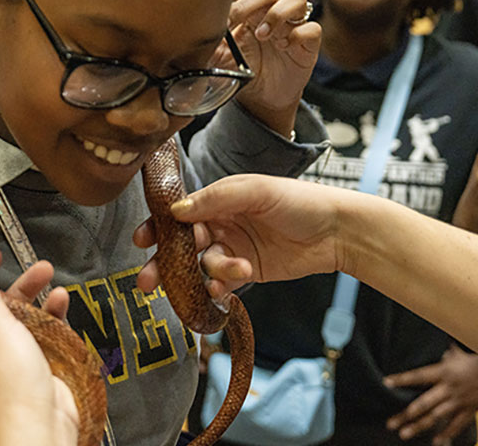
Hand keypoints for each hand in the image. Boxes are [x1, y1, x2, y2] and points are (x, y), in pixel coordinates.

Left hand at [0, 238, 78, 445]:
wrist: (41, 425)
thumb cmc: (9, 382)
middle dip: (3, 279)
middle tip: (9, 259)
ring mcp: (0, 356)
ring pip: (12, 314)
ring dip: (30, 293)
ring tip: (46, 273)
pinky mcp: (26, 363)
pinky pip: (34, 331)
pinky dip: (46, 315)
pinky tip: (59, 301)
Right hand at [134, 174, 347, 296]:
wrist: (337, 231)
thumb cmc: (299, 201)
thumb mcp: (256, 191)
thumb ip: (215, 198)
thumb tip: (176, 211)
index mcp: (218, 199)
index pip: (179, 213)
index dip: (158, 226)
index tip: (141, 240)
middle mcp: (221, 224)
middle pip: (181, 245)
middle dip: (164, 263)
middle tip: (147, 282)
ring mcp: (233, 248)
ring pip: (202, 265)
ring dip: (210, 271)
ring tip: (234, 271)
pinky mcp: (247, 271)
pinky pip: (221, 282)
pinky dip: (219, 286)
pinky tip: (225, 287)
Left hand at [217, 0, 320, 135]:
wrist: (260, 98)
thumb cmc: (241, 70)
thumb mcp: (218, 57)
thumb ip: (205, 43)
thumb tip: (183, 35)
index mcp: (249, 10)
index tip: (218, 9)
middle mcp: (272, 12)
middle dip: (249, 3)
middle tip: (234, 22)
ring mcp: (292, 26)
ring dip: (277, 13)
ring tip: (262, 34)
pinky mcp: (308, 44)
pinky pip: (312, 29)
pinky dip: (298, 34)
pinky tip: (283, 46)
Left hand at [384, 346, 477, 443]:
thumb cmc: (477, 357)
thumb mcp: (456, 353)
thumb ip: (443, 355)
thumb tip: (435, 348)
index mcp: (443, 371)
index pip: (418, 376)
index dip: (402, 379)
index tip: (386, 382)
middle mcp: (449, 387)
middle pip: (423, 403)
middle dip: (406, 414)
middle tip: (390, 424)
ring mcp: (459, 400)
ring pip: (436, 416)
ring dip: (420, 426)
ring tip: (405, 434)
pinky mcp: (471, 409)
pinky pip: (458, 424)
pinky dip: (447, 433)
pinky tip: (436, 441)